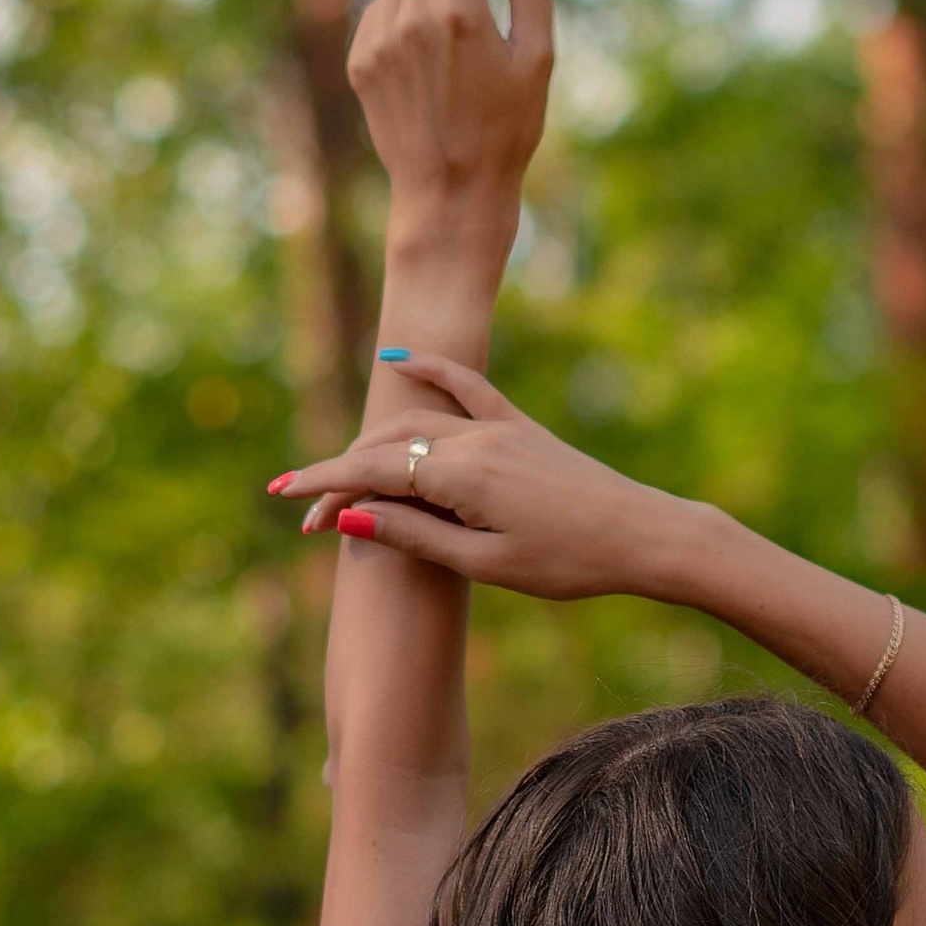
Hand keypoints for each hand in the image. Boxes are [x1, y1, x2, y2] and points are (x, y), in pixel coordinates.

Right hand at [270, 355, 697, 603]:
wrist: (644, 536)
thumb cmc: (568, 563)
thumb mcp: (485, 563)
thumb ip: (415, 534)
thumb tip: (350, 513)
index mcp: (464, 476)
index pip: (371, 473)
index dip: (321, 483)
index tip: (281, 496)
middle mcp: (476, 440)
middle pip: (386, 448)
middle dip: (340, 477)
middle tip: (308, 517)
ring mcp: (500, 427)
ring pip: (416, 421)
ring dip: (372, 445)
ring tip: (340, 476)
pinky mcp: (520, 426)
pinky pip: (466, 386)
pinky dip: (429, 371)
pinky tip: (397, 361)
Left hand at [349, 0, 551, 230]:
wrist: (451, 195)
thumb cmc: (508, 129)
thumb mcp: (538, 56)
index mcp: (460, 14)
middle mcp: (411, 20)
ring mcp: (378, 40)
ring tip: (464, 13)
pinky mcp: (360, 61)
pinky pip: (380, 6)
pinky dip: (408, 5)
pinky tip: (434, 47)